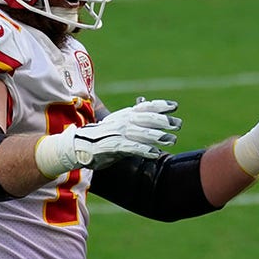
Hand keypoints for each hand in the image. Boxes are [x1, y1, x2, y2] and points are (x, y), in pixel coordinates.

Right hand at [35, 99, 181, 176]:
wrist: (79, 146)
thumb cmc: (102, 135)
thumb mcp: (118, 122)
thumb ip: (134, 117)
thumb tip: (150, 109)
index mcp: (125, 114)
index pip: (145, 107)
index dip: (160, 105)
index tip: (174, 106)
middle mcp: (123, 121)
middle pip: (148, 118)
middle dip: (165, 121)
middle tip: (178, 125)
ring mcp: (119, 133)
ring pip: (143, 133)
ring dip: (159, 137)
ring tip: (172, 140)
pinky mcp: (114, 146)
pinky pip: (133, 148)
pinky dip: (146, 150)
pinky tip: (156, 153)